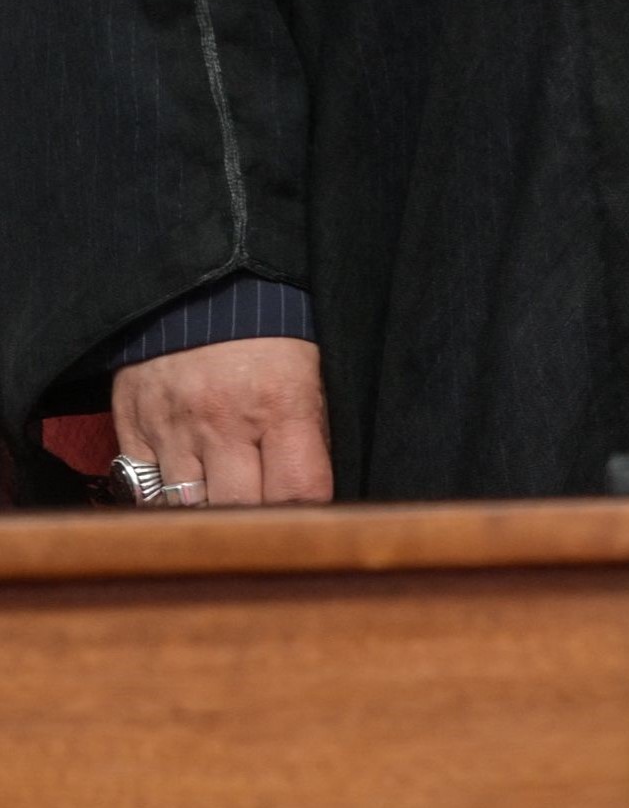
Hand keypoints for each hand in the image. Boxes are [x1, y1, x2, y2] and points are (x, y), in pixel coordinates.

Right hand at [110, 338, 332, 505]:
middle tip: (266, 526)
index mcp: (282, 403)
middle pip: (241, 510)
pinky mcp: (134, 428)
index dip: (308, 515)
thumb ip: (311, 427)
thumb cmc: (272, 327)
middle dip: (256, 524)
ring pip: (188, 509)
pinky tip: (184, 502)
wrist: (202, 281)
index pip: (300, 490)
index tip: (310, 524)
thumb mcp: (311, 367)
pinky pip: (144, 493)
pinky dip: (164, 505)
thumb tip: (314, 489)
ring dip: (208, 519)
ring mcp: (174, 428)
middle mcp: (225, 422)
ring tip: (225, 519)